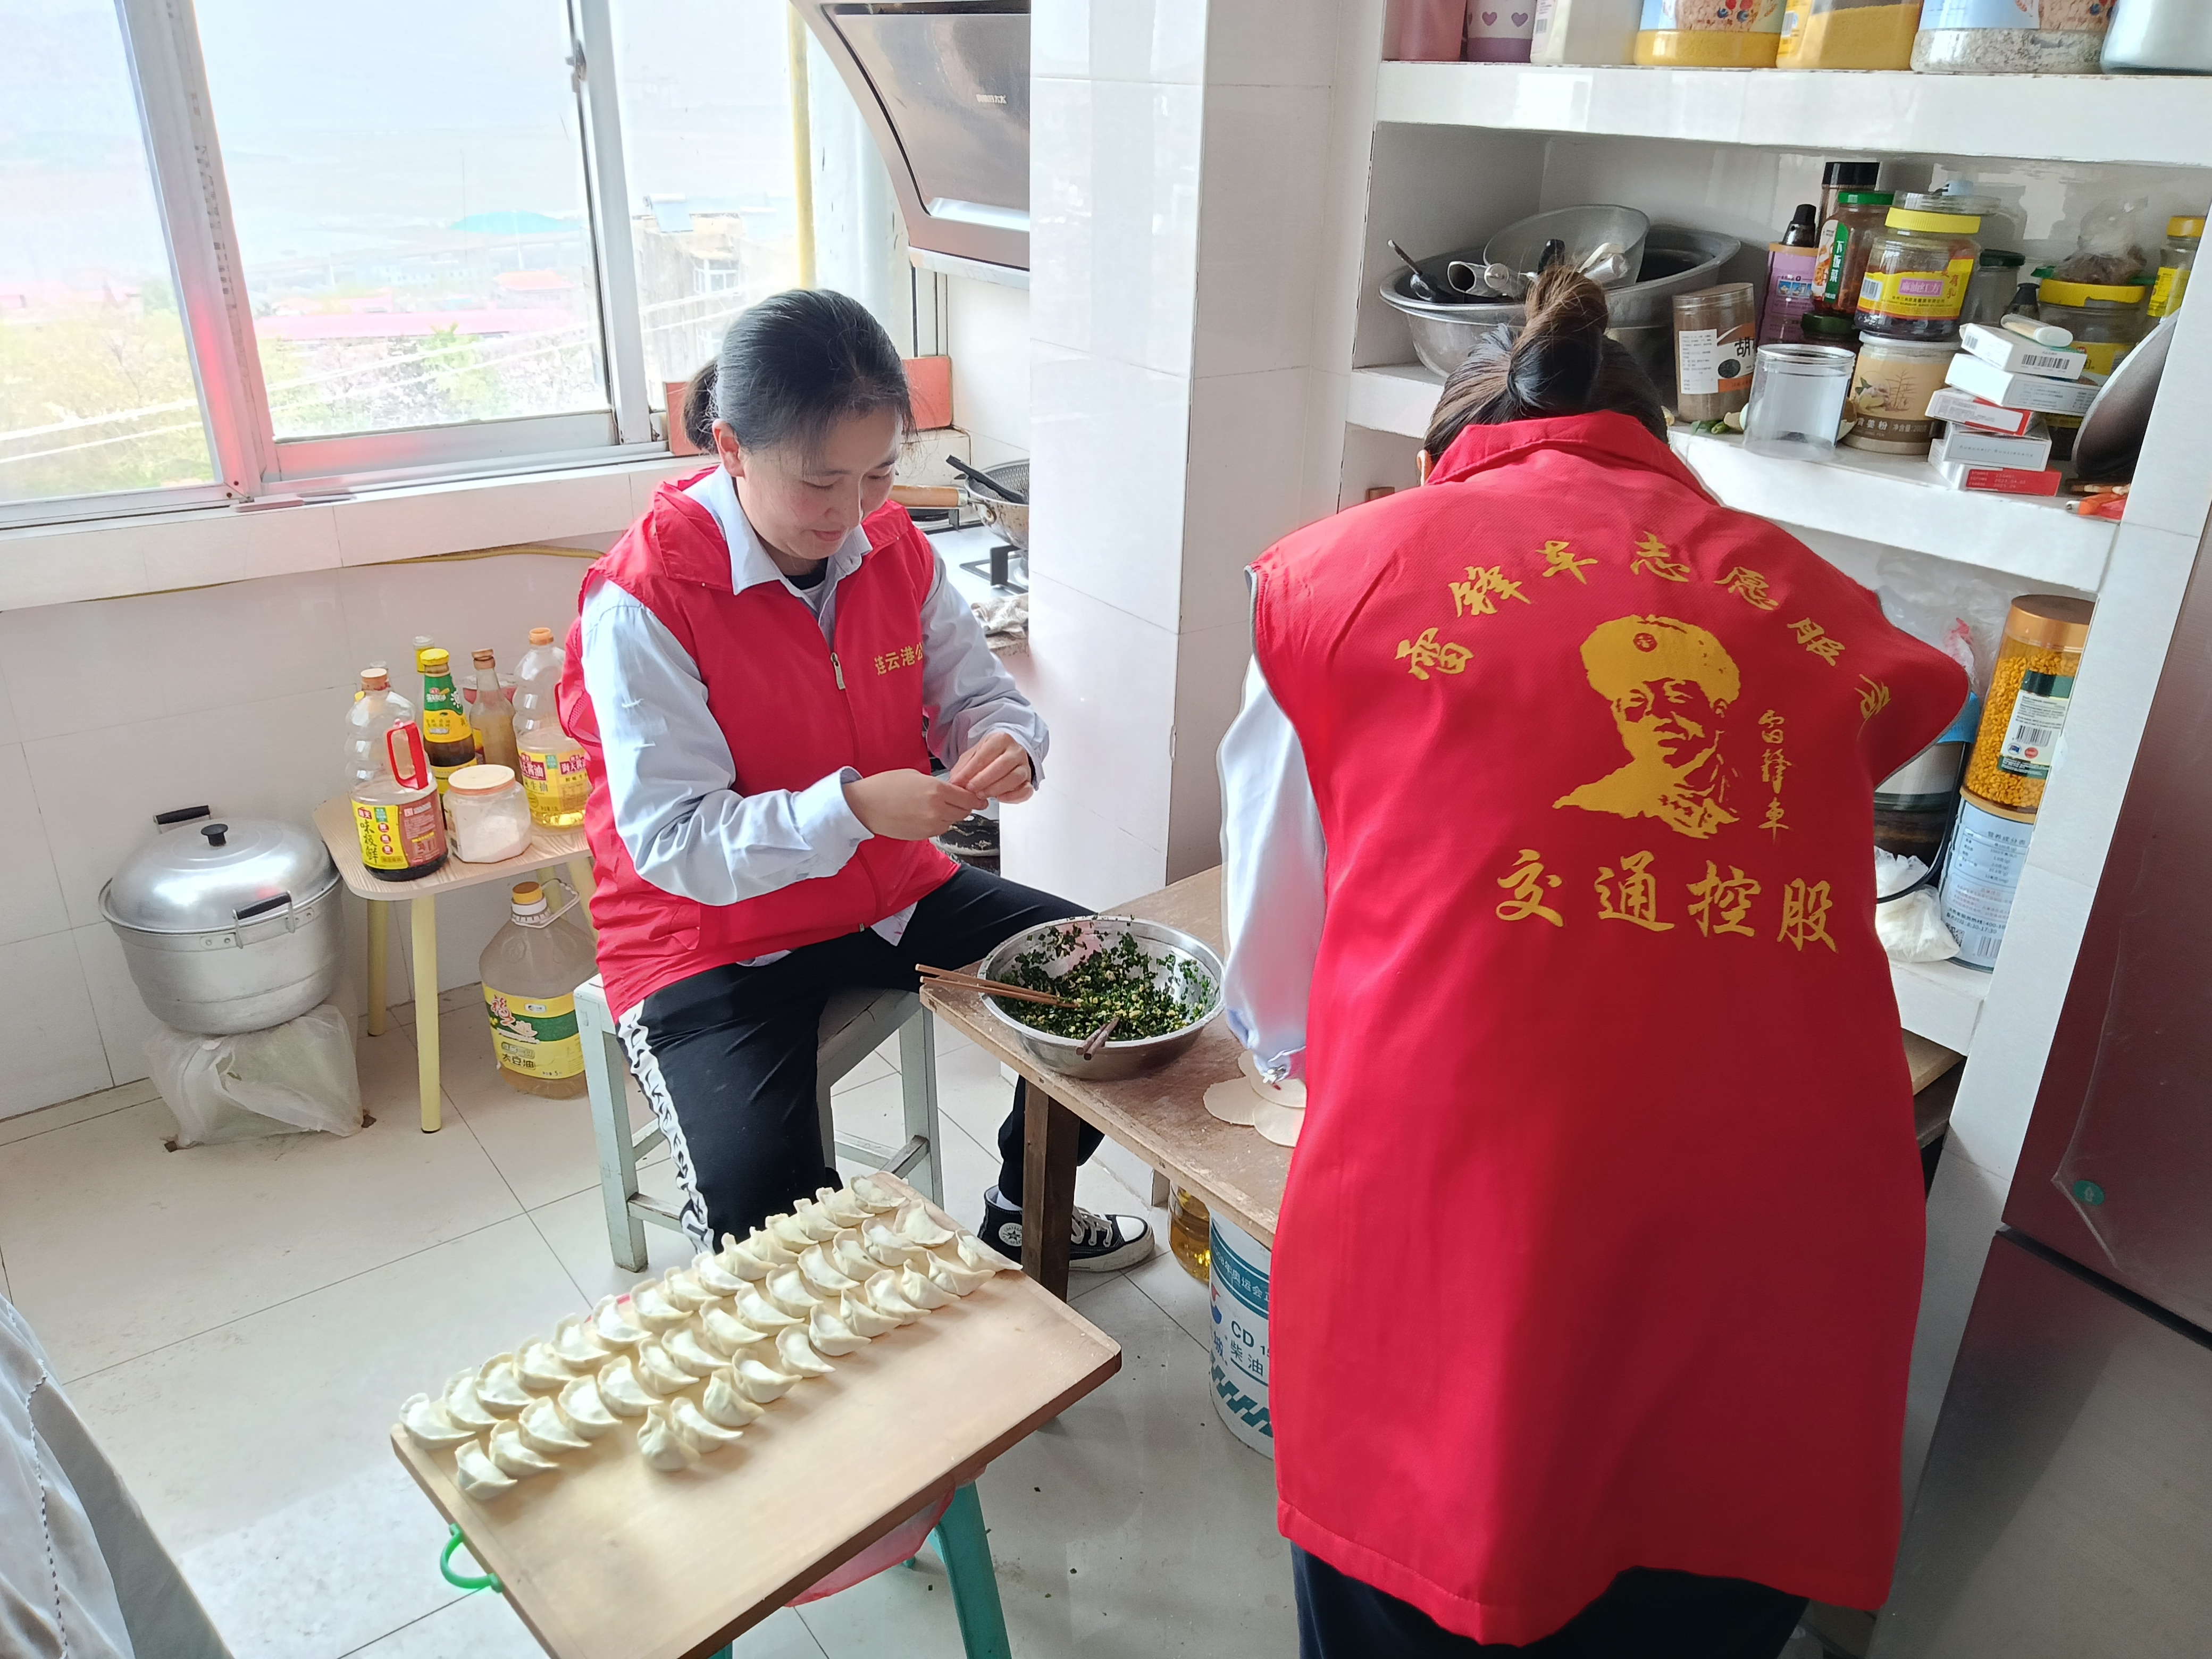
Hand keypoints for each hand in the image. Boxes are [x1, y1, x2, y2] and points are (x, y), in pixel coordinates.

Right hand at [843, 770, 983, 839]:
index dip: (976, 798)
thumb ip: (938, 785)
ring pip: (952, 822)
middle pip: (964, 812)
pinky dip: (938, 822)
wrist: (865, 806)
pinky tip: (923, 814)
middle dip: (964, 806)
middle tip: (958, 800)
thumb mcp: (916, 775)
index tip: (980, 798)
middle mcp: (937, 810)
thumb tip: (953, 791)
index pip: (968, 798)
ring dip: (949, 815)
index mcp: (937, 791)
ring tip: (933, 805)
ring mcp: (930, 825)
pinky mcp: (923, 836)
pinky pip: (939, 829)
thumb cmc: (885, 787)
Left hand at [945, 731, 1034, 802]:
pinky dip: (1013, 796)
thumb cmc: (989, 756)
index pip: (985, 755)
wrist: (1007, 754)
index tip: (960, 782)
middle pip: (1002, 765)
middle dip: (983, 780)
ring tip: (982, 795)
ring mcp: (1024, 765)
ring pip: (1014, 778)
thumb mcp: (973, 755)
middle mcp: (1015, 751)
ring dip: (996, 789)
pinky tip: (1000, 798)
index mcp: (1001, 739)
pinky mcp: (1029, 780)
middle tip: (971, 789)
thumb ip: (963, 768)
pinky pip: (1026, 790)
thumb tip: (955, 783)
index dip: (970, 770)